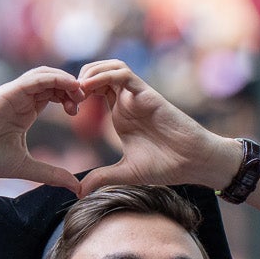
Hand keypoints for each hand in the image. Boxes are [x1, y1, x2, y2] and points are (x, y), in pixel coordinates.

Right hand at [0, 67, 83, 214]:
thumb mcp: (26, 167)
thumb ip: (51, 174)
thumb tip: (76, 188)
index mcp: (24, 111)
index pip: (52, 94)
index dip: (69, 97)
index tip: (79, 112)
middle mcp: (19, 98)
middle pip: (51, 81)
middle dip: (71, 87)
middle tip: (85, 99)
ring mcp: (13, 93)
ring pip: (44, 75)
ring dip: (65, 80)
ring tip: (79, 93)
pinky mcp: (7, 93)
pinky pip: (34, 79)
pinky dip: (54, 79)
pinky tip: (69, 86)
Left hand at [75, 61, 238, 194]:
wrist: (193, 162)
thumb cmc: (166, 165)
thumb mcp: (125, 173)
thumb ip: (102, 177)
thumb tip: (79, 192)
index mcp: (119, 115)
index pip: (92, 91)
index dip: (75, 95)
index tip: (66, 111)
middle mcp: (126, 101)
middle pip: (97, 73)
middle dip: (77, 80)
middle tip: (67, 99)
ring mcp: (136, 96)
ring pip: (110, 66)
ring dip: (90, 72)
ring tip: (77, 91)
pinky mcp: (146, 93)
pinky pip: (123, 73)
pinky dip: (104, 75)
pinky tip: (89, 88)